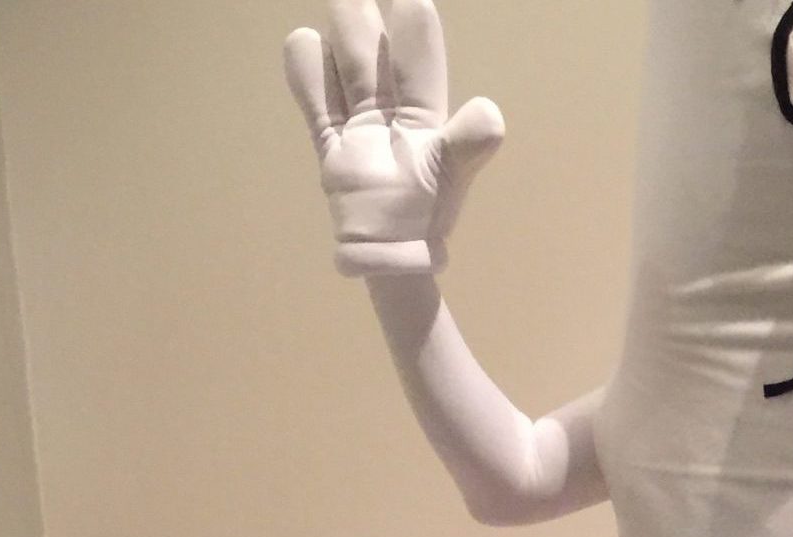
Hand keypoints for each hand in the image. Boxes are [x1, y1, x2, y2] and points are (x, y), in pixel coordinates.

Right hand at [283, 0, 503, 276]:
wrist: (389, 255)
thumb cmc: (423, 215)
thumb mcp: (450, 177)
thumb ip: (467, 144)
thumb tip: (489, 113)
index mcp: (426, 119)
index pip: (419, 68)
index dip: (415, 34)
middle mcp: (393, 116)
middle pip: (377, 61)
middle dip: (368, 24)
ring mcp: (360, 129)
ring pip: (348, 76)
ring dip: (343, 41)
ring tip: (342, 4)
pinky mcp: (333, 147)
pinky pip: (320, 107)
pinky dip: (309, 78)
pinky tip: (303, 41)